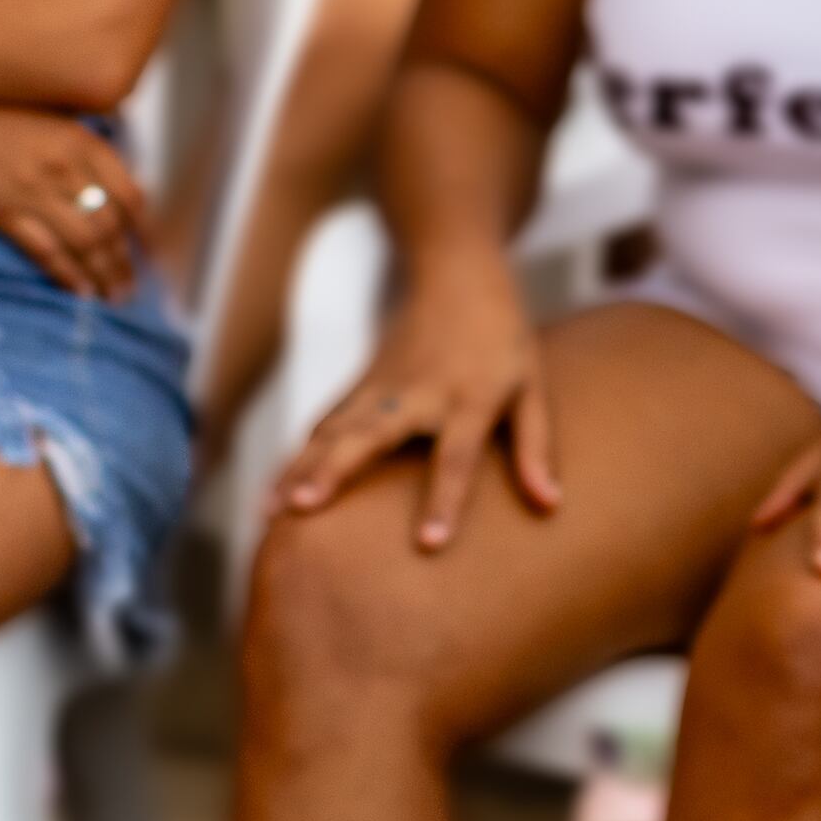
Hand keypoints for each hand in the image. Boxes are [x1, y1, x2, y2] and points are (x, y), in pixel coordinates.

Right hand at [0, 100, 150, 299]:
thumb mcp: (56, 117)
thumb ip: (90, 149)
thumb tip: (121, 194)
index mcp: (81, 142)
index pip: (130, 196)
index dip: (144, 230)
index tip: (148, 250)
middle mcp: (63, 168)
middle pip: (109, 226)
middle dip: (124, 263)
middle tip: (131, 286)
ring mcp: (32, 193)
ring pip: (83, 243)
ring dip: (103, 275)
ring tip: (112, 296)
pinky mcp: (4, 212)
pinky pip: (45, 251)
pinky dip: (67, 274)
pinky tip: (80, 290)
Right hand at [277, 250, 557, 546]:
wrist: (455, 276)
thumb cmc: (503, 338)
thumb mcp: (533, 388)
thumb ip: (536, 447)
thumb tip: (550, 504)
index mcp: (469, 399)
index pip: (455, 457)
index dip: (444, 501)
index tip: (427, 544)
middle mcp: (417, 394)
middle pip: (366, 437)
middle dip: (330, 473)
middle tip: (299, 507)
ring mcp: (381, 386)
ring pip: (331, 430)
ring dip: (297, 468)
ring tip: (270, 510)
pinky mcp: (361, 384)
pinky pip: (326, 423)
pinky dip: (299, 454)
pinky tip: (278, 485)